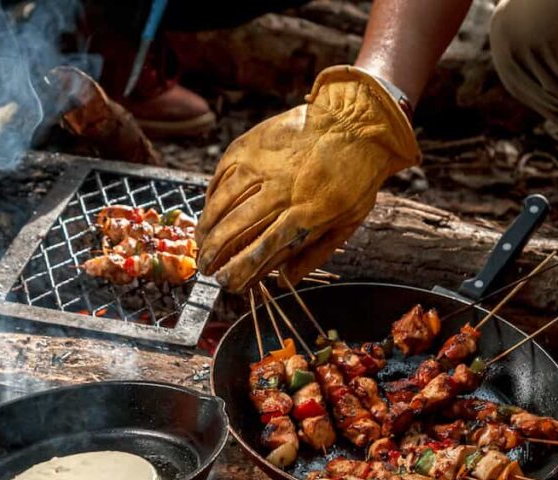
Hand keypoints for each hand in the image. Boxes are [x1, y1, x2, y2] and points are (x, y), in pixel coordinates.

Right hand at [196, 66, 418, 291]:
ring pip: (223, 200)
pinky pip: (222, 173)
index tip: (226, 282)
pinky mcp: (251, 144)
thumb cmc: (357, 175)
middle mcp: (281, 189)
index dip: (240, 269)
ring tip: (200, 242)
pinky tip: (208, 209)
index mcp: (307, 213)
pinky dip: (211, 195)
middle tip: (205, 267)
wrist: (357, 120)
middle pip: (236, 226)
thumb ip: (315, 253)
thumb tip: (284, 282)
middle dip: (215, 252)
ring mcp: (263, 164)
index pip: (264, 248)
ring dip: (207, 226)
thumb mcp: (348, 221)